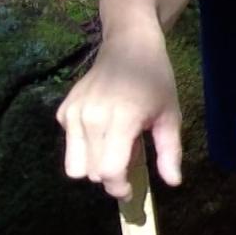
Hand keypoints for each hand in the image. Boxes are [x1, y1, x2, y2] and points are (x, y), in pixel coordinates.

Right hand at [56, 32, 182, 199]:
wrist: (129, 45)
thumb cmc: (155, 80)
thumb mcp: (170, 115)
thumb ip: (170, 152)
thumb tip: (173, 183)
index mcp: (120, 120)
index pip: (109, 171)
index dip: (119, 187)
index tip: (130, 189)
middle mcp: (89, 118)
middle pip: (91, 173)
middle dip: (110, 176)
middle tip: (129, 159)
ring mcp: (72, 114)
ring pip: (74, 165)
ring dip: (94, 165)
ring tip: (115, 145)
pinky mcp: (62, 111)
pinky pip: (70, 144)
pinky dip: (84, 146)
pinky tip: (103, 127)